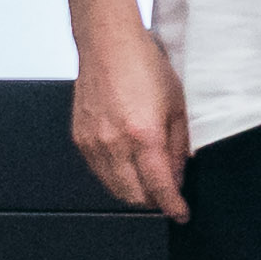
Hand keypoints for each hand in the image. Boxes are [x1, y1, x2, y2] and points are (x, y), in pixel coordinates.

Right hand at [66, 15, 190, 216]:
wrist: (108, 45)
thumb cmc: (145, 66)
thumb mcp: (179, 104)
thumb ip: (179, 144)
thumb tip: (179, 173)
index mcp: (143, 135)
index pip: (159, 187)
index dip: (172, 206)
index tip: (181, 213)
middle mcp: (114, 143)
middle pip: (133, 195)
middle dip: (153, 200)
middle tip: (169, 194)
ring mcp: (92, 143)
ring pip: (113, 187)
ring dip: (133, 191)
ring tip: (151, 178)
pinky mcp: (79, 138)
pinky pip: (98, 171)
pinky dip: (115, 176)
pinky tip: (129, 164)